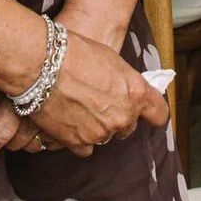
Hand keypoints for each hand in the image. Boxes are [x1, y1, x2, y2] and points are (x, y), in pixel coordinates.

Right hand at [0, 32, 164, 159]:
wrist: (42, 62)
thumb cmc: (76, 52)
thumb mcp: (112, 61)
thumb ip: (124, 83)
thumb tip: (125, 91)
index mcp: (136, 93)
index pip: (158, 114)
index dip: (151, 112)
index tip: (145, 111)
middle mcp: (123, 116)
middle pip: (128, 126)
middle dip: (117, 117)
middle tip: (98, 101)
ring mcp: (100, 132)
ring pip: (105, 136)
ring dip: (96, 126)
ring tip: (78, 107)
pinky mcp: (77, 142)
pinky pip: (85, 147)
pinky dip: (78, 138)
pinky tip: (69, 121)